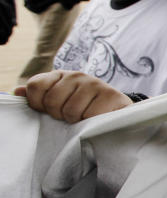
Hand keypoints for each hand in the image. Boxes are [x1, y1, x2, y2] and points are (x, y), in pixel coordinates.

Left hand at [13, 70, 133, 122]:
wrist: (118, 111)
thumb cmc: (84, 107)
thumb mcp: (60, 101)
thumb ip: (39, 97)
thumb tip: (16, 92)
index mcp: (61, 75)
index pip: (36, 85)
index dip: (38, 104)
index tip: (49, 111)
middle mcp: (77, 75)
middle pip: (52, 101)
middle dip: (60, 115)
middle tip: (71, 116)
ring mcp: (95, 83)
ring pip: (71, 111)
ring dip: (77, 120)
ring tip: (85, 118)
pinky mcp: (111, 95)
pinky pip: (90, 115)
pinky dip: (92, 122)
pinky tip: (97, 118)